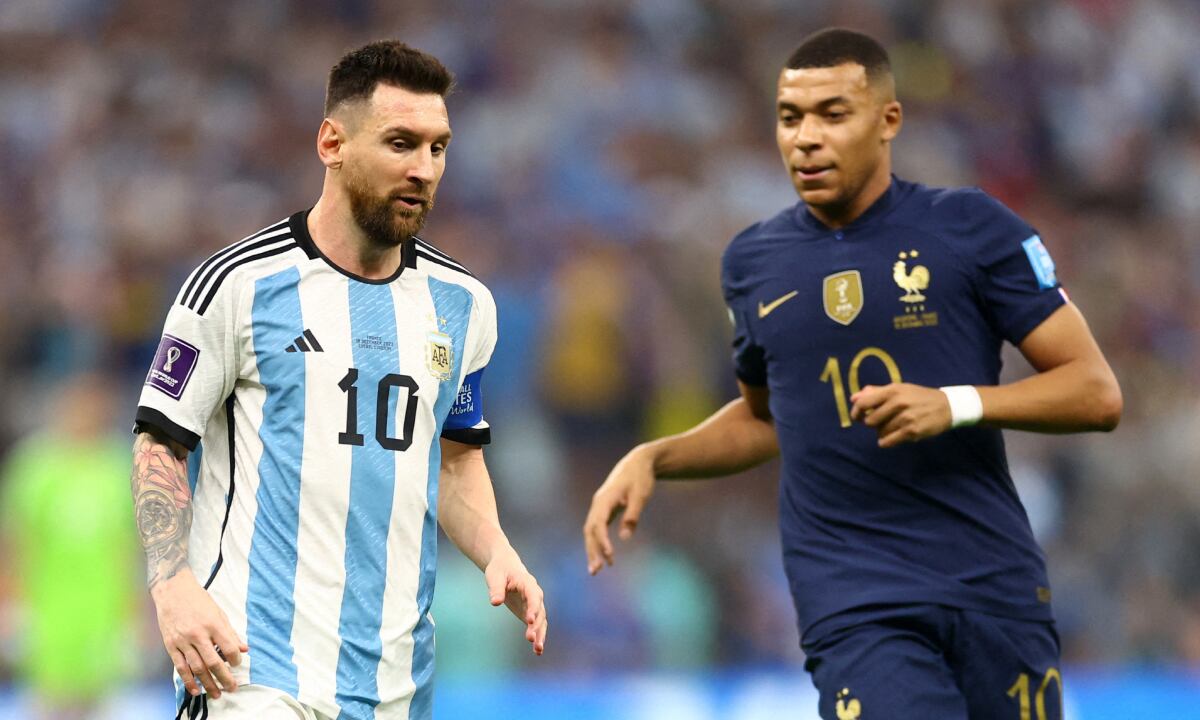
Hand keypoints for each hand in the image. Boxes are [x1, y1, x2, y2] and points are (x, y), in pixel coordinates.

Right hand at [151, 568, 247, 698]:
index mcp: (213, 624)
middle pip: (213, 662)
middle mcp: (198, 634)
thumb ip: (231, 633)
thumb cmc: (198, 600)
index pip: (229, 648)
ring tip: (216, 693)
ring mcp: (183, 641)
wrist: (173, 590)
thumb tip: (244, 648)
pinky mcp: (171, 645)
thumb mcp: (219, 613)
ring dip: (208, 683)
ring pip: (197, 668)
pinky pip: (180, 667)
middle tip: (232, 688)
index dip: (236, 659)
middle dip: (224, 678)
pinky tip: (196, 689)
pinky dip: (188, 681)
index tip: (237, 664)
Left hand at [484, 550, 546, 655]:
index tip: (529, 620)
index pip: (533, 596)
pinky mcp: (530, 612)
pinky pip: (537, 626)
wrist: (505, 566)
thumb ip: (496, 589)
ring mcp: (534, 604)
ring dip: (540, 634)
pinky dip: (538, 636)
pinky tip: (537, 651)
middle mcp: (535, 594)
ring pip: (541, 621)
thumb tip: (495, 602)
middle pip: (539, 611)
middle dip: (536, 625)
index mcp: (528, 583)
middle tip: (530, 638)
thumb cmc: (499, 570)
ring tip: (537, 650)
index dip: (533, 608)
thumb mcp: (495, 576)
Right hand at [583, 445, 655, 574]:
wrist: (638, 462)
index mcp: (605, 499)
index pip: (598, 524)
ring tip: (597, 570)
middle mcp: (598, 504)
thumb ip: (632, 515)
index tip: (610, 555)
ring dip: (593, 550)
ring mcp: (599, 507)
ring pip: (591, 531)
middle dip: (592, 551)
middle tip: (596, 571)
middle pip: (589, 530)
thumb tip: (625, 537)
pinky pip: (597, 529)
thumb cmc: (641, 478)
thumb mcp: (640, 495)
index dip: (602, 541)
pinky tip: (604, 556)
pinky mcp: (604, 510)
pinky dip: (598, 542)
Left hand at [850, 383, 952, 447]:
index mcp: (892, 390)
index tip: (857, 417)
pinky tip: (890, 438)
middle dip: (871, 424)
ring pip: (880, 432)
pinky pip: (889, 441)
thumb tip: (854, 397)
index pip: (863, 402)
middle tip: (879, 422)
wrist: (947, 406)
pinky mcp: (912, 431)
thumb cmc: (919, 396)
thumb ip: (876, 392)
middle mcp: (898, 403)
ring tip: (891, 427)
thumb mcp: (899, 389)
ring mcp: (905, 418)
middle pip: (870, 420)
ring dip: (881, 432)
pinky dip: (886, 442)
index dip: (856, 412)